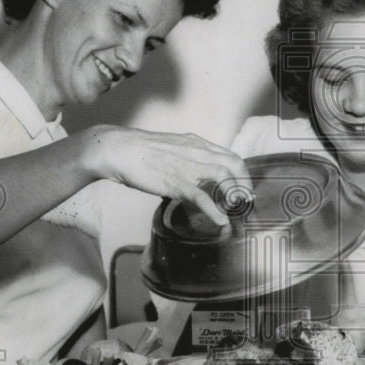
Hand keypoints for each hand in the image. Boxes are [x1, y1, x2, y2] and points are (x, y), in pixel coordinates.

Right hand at [89, 126, 252, 224]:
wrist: (119, 149)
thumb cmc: (141, 151)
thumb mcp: (173, 149)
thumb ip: (188, 158)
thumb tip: (196, 173)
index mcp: (197, 144)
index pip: (230, 155)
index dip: (241, 172)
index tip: (243, 188)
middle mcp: (197, 152)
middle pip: (234, 163)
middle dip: (244, 183)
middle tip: (245, 201)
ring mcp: (187, 166)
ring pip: (223, 176)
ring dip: (235, 194)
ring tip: (237, 210)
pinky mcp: (175, 182)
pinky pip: (200, 197)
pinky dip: (214, 210)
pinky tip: (221, 221)